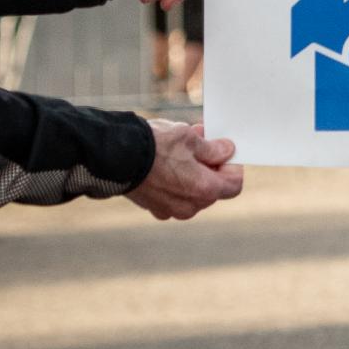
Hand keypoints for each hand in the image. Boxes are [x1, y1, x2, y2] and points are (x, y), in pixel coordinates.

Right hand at [127, 120, 244, 219]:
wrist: (114, 157)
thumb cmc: (154, 147)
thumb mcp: (190, 139)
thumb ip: (214, 149)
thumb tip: (227, 151)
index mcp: (204, 190)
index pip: (234, 184)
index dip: (232, 165)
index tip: (223, 150)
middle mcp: (189, 206)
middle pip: (212, 188)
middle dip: (210, 164)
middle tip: (202, 140)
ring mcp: (170, 209)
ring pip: (192, 191)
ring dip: (192, 170)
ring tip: (182, 146)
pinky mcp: (154, 207)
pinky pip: (173, 194)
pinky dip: (175, 179)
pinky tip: (166, 161)